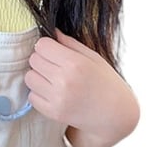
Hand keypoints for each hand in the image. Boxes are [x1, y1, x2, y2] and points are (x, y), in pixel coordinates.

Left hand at [25, 30, 138, 146]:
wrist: (116, 115)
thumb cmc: (106, 82)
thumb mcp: (92, 57)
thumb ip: (69, 43)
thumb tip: (52, 31)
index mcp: (74, 63)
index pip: (41, 45)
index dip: (46, 46)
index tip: (54, 50)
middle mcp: (64, 80)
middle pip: (33, 60)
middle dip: (41, 59)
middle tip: (54, 65)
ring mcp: (58, 98)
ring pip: (29, 77)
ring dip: (37, 76)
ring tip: (52, 79)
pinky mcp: (54, 113)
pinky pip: (32, 97)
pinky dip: (38, 93)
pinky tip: (52, 92)